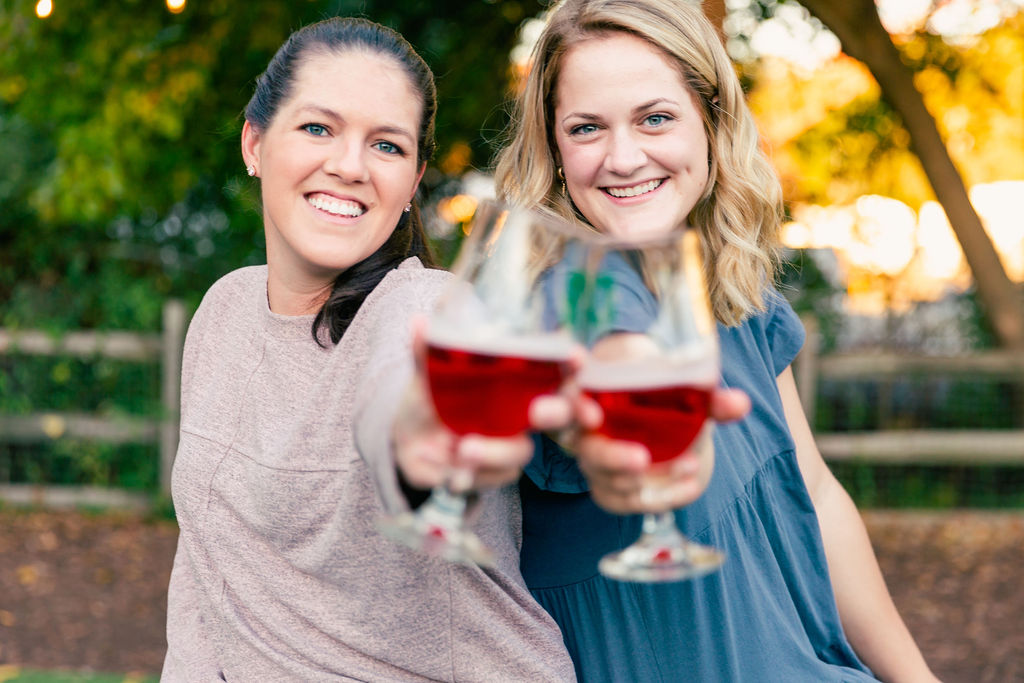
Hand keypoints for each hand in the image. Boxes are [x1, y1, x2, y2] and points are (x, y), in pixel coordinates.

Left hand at [392, 318, 577, 490]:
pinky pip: (496, 476)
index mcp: (511, 383)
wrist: (407, 444)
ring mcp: (511, 443)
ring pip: (520, 450)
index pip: (552, 370)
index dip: (570, 364)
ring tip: (463, 449)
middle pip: (558, 412)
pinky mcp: (498, 472)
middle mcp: (520, 411)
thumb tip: (419, 322)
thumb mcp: (427, 376)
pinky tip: (452, 472)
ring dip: (494, 451)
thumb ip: (428, 353)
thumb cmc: (429, 402)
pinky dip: (471, 474)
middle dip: (557, 411)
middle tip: (538, 411)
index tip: (576, 356)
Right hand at [574, 388, 750, 513]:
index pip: (570, 397)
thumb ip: (709, 398)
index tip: (592, 413)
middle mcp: (585, 430)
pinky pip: (625, 501)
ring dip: (645, 482)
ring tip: (688, 469)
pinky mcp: (610, 487)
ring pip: (607, 481)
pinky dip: (659, 498)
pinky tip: (689, 488)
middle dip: (612, 457)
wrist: (661, 413)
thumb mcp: (681, 386)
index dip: (575, 406)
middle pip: (586, 449)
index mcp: (593, 390)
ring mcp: (595, 462)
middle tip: (641, 460)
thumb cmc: (660, 390)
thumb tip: (740, 405)